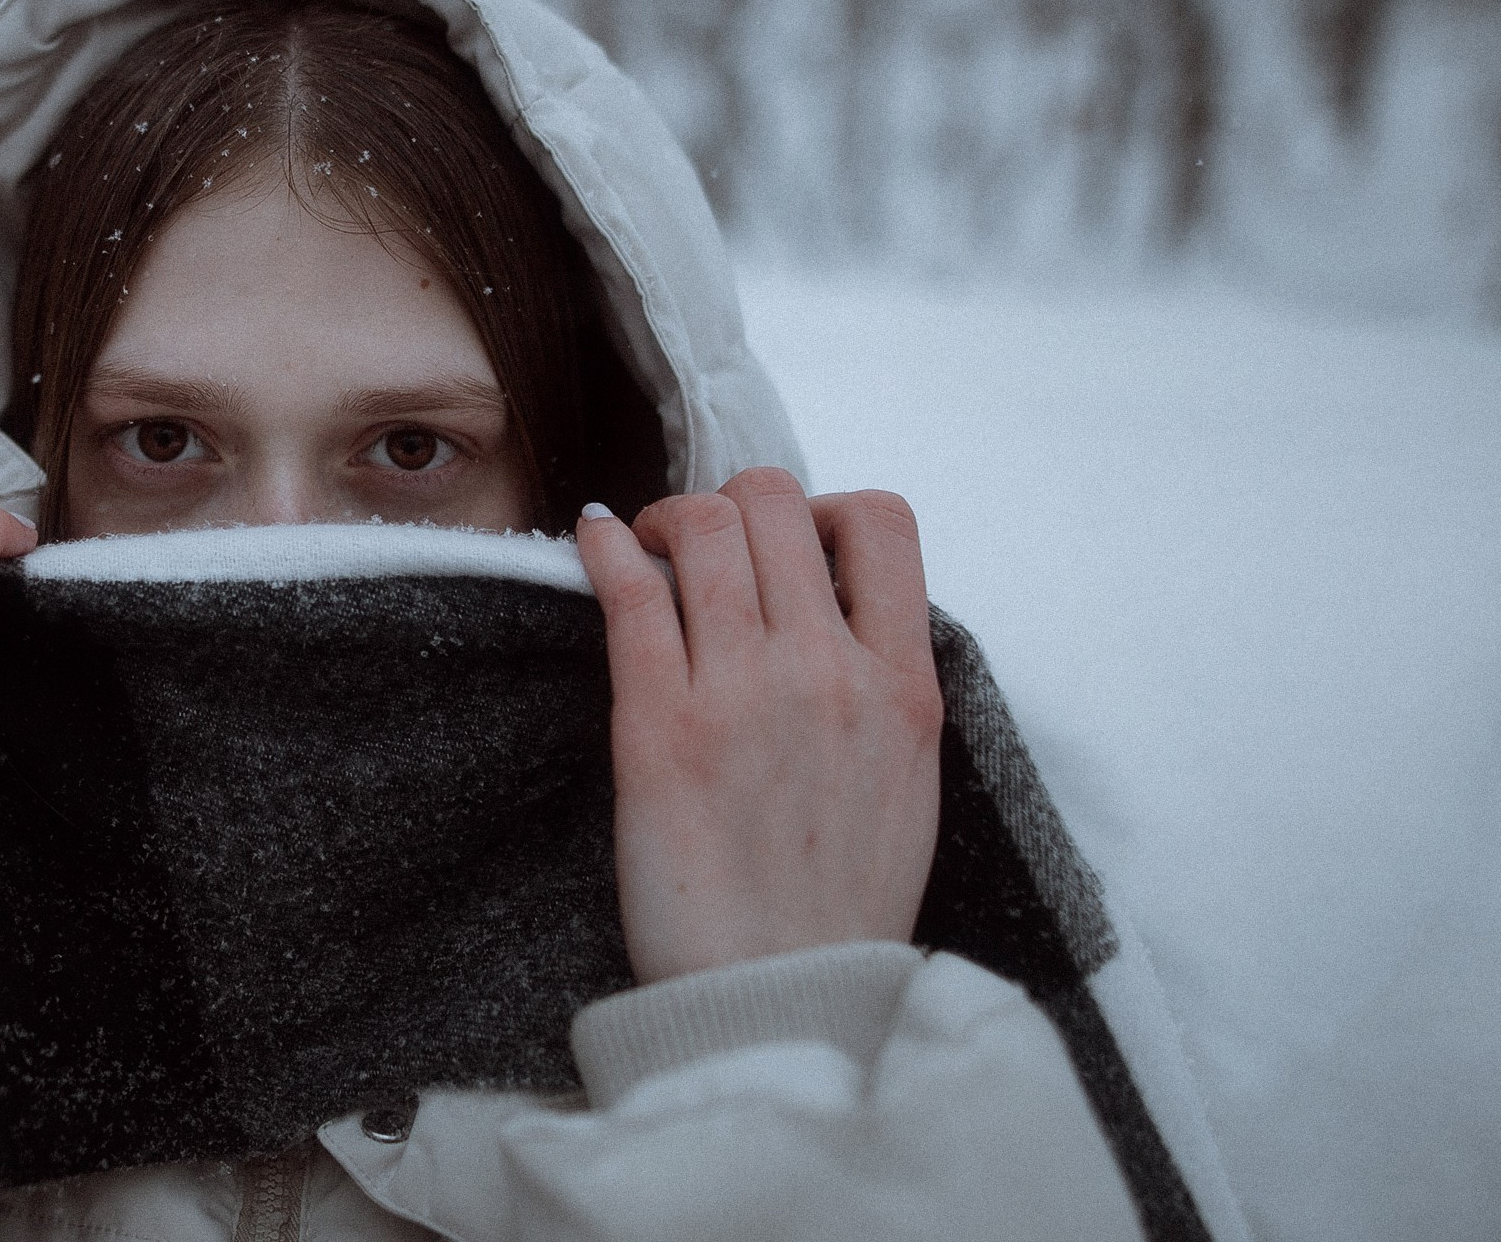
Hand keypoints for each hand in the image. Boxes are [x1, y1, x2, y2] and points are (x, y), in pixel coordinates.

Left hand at [574, 468, 942, 984]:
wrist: (780, 997)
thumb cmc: (839, 904)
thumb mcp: (907, 782)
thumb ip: (883, 687)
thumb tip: (837, 609)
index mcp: (904, 686)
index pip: (883, 522)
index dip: (826, 509)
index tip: (792, 543)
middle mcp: (827, 672)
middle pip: (775, 503)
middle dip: (735, 503)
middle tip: (704, 543)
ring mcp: (740, 693)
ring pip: (702, 529)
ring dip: (666, 515)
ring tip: (647, 540)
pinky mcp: (657, 725)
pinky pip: (628, 592)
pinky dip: (604, 544)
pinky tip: (593, 537)